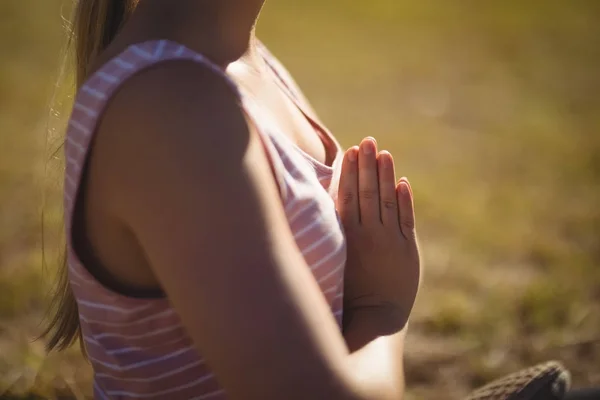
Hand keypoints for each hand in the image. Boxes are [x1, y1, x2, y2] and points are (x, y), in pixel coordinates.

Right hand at [338, 137, 420, 330]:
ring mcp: (390, 240)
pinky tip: (402, 182)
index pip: (347, 196)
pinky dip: (405, 200)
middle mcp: (368, 234)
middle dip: (367, 166)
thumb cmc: (346, 291)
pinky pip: (407, 219)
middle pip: (367, 193)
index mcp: (347, 236)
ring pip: (387, 201)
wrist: (375, 316)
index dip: (349, 172)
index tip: (350, 151)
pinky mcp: (408, 249)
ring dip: (386, 175)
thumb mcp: (332, 261)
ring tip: (384, 153)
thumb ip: (331, 234)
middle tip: (367, 141)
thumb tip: (322, 209)